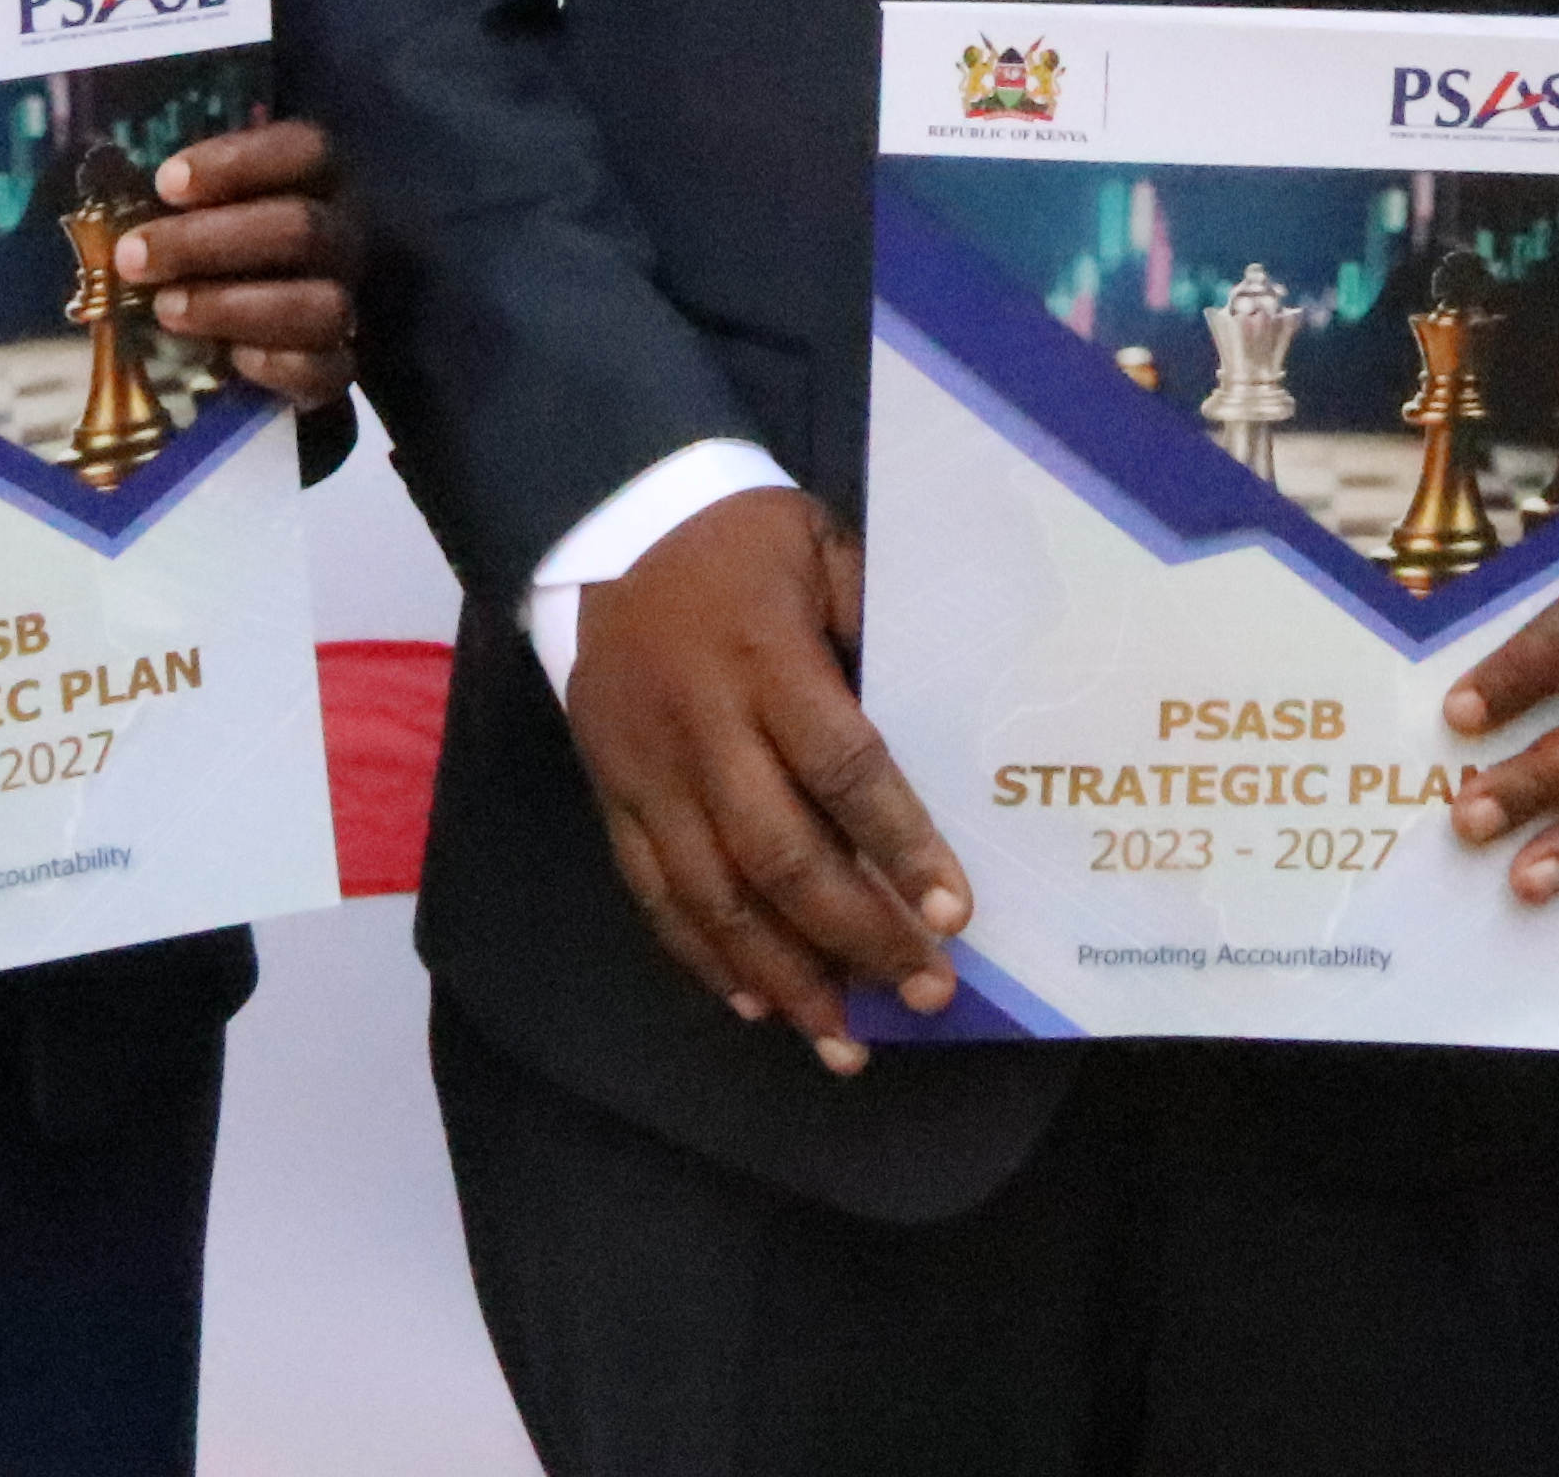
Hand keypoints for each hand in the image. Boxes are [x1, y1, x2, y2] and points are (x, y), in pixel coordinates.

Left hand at [113, 116, 361, 409]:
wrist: (260, 323)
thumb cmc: (217, 244)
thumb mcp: (201, 204)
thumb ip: (176, 192)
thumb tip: (110, 182)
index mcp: (318, 179)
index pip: (303, 150)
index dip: (238, 162)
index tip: (166, 182)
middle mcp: (343, 234)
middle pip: (301, 228)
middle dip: (207, 242)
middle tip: (133, 256)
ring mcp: (346, 301)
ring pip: (321, 305)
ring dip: (233, 307)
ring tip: (165, 309)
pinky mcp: (337, 365)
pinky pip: (326, 370)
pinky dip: (277, 366)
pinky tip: (230, 359)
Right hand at [562, 488, 971, 1073]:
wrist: (603, 517)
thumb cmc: (739, 536)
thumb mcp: (823, 546)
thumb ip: (875, 626)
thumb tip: (945, 715)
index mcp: (767, 660)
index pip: (844, 769)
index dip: (901, 845)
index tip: (955, 913)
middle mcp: (704, 729)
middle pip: (780, 854)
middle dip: (855, 935)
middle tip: (925, 992)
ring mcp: (648, 771)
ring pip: (713, 895)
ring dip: (782, 975)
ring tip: (844, 1040)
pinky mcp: (611, 793)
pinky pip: (653, 893)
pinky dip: (702, 956)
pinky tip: (753, 1002)